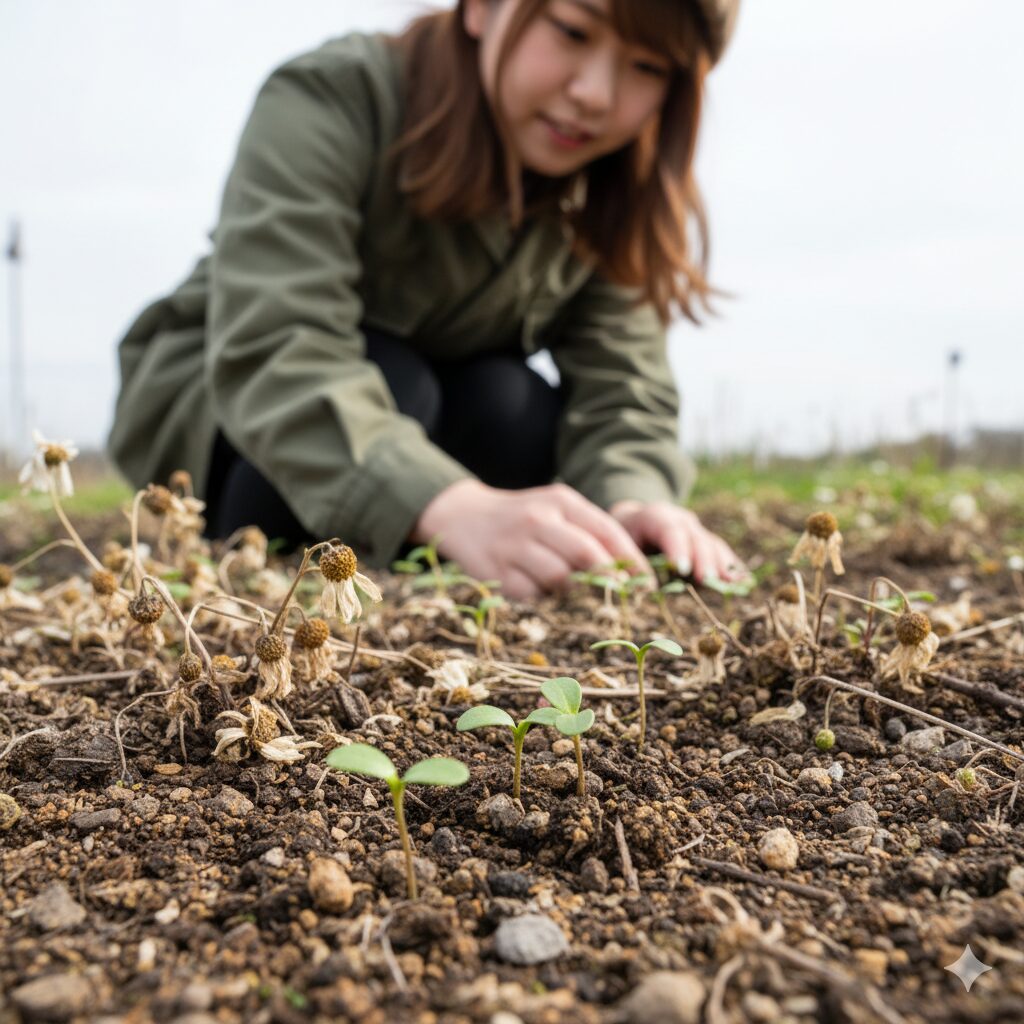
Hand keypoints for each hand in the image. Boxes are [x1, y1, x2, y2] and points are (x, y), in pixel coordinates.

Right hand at [411, 480, 652, 598]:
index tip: (649, 584)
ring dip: (575, 593)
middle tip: (623, 600)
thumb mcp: (557, 511)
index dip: (632, 560)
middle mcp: (538, 519)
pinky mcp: (496, 572)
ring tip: (581, 599)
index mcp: (561, 501)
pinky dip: (544, 600)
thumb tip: (630, 572)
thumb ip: (589, 533)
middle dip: (610, 581)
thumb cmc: (525, 517)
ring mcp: (514, 546)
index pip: (606, 530)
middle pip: (586, 555)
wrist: (464, 516)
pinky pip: (531, 595)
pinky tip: (545, 597)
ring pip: (559, 578)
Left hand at [608, 500, 747, 584]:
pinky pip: (722, 553)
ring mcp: (696, 530)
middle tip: (707, 579)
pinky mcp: (706, 542)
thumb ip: (629, 563)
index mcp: (654, 516)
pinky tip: (744, 582)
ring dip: (722, 565)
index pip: (668, 529)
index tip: (681, 569)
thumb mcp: (618, 545)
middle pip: (695, 537)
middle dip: (702, 559)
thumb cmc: (623, 540)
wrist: (633, 523)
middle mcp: (680, 520)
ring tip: (732, 584)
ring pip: (712, 544)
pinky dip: (732, 567)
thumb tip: (639, 588)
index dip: (677, 548)